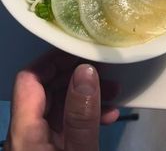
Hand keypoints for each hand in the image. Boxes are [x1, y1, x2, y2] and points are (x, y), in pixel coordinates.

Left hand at [4, 50, 118, 150]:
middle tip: (104, 68)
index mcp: (24, 130)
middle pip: (46, 89)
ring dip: (86, 95)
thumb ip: (81, 115)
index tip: (79, 51)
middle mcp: (26, 132)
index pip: (29, 79)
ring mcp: (38, 142)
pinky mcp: (50, 150)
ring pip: (59, 106)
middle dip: (77, 76)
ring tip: (113, 90)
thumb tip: (86, 71)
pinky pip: (65, 125)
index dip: (52, 60)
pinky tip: (108, 115)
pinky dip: (85, 116)